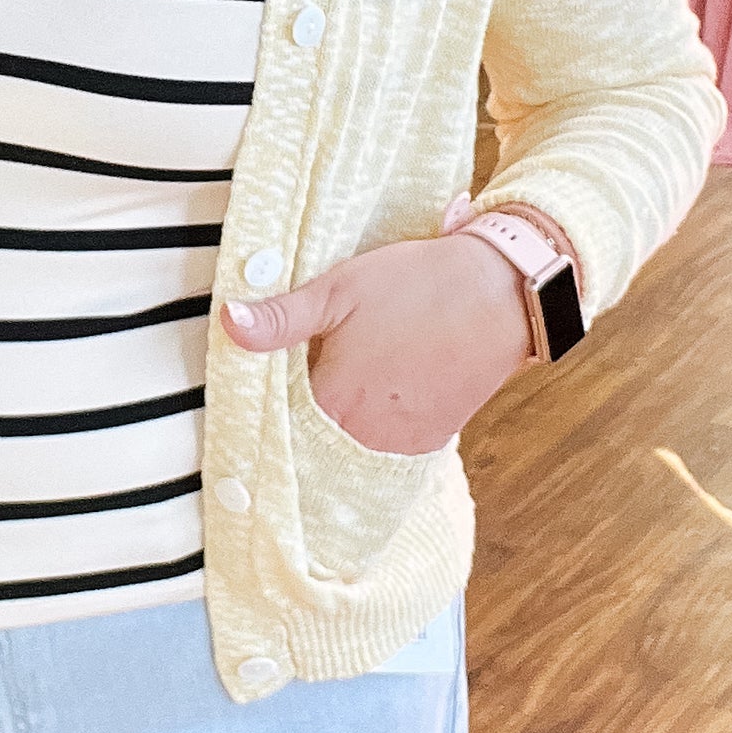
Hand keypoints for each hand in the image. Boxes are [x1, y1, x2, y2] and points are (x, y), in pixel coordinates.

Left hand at [221, 222, 542, 456]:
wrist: (504, 293)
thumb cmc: (418, 285)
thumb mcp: (339, 289)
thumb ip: (280, 318)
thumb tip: (228, 324)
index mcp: (333, 402)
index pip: (277, 423)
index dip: (267, 404)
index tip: (262, 388)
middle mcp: (364, 436)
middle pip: (312, 440)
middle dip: (300, 419)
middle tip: (303, 383)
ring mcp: (402, 444)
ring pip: (350, 445)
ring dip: (339, 425)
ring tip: (341, 386)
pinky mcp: (432, 440)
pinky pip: (385, 446)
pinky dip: (373, 429)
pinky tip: (373, 396)